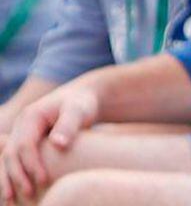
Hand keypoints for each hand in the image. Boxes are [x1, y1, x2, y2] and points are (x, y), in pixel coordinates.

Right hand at [0, 86, 98, 202]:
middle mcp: (21, 126)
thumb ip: (69, 125)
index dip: (32, 164)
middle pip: (11, 155)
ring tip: (12, 202)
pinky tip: (14, 194)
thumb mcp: (79, 110)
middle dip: (18, 176)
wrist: (81, 97)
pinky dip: (12, 177)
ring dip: (8, 180)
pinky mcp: (25, 142)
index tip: (44, 180)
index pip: (25, 145)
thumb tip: (58, 144)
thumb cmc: (82, 104)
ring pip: (7, 160)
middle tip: (30, 194)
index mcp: (31, 117)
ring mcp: (20, 134)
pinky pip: (13, 161)